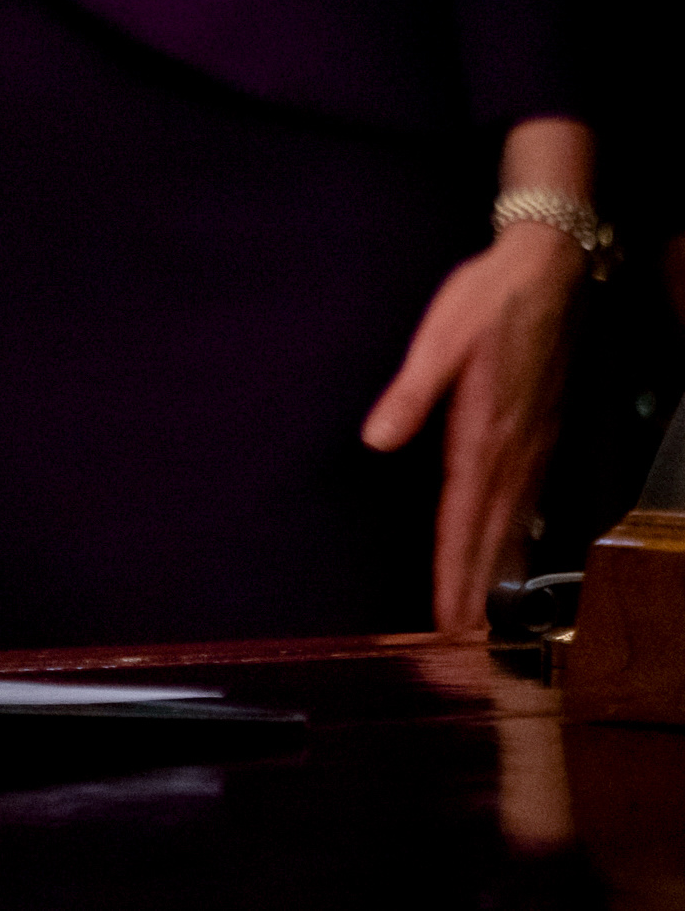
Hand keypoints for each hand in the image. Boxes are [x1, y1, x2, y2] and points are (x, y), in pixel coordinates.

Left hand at [364, 225, 581, 635]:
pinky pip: (528, 504)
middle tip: (463, 650)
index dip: (453, 574)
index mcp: (485, 435)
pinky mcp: (540, 436)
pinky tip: (514, 560)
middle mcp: (515, 453)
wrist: (546, 272)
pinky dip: (518, 541)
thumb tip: (375, 440)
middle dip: (476, 595)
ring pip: (515, 527)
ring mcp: (534, 448)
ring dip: (498, 576)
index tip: (445, 623)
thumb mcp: (438, 338)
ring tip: (484, 625)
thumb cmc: (486, 301)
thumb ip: (409, 393)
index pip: (464, 520)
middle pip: (493, 538)